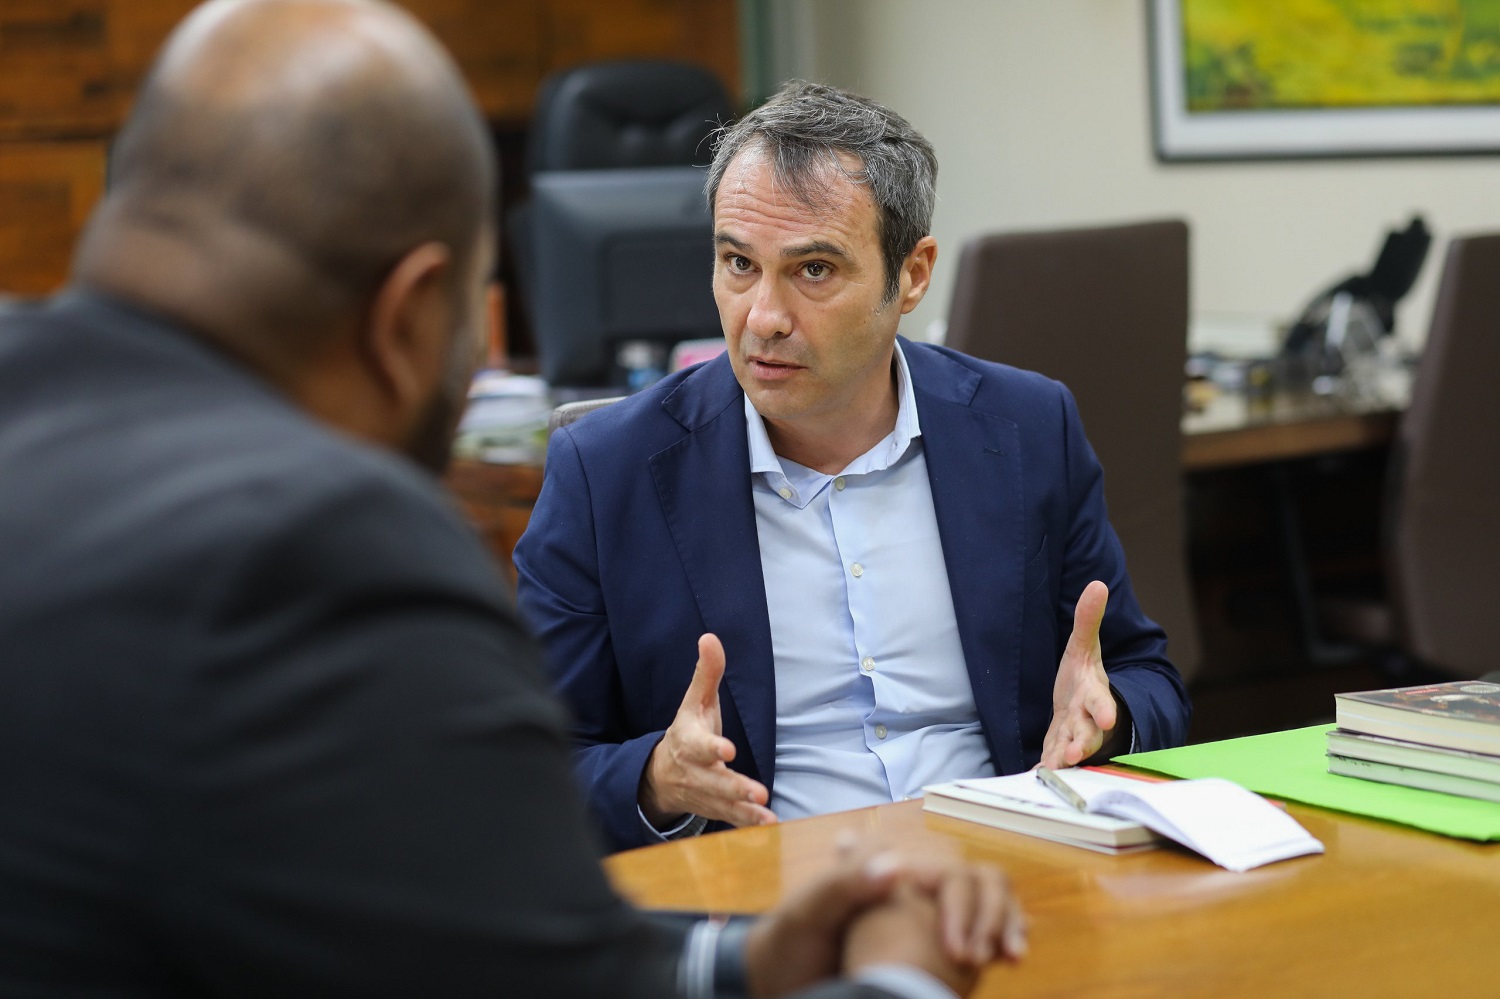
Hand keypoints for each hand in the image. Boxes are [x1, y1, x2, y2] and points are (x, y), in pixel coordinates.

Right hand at [638, 633, 775, 828]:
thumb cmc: (688, 730)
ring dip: (745, 808)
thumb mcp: (695, 701)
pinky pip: (731, 818)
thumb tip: (710, 637)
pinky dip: (749, 823)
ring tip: (765, 810)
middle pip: (714, 780)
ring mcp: (705, 793)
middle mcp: (695, 770)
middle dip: (734, 786)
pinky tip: (769, 824)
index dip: (711, 748)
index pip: (698, 745)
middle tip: (757, 791)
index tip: (727, 750)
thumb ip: (706, 673)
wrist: (662, 775)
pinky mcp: (716, 808)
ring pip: (724, 803)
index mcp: (688, 741)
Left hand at [744, 850, 1024, 997]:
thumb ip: (845, 886)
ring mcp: (926, 908)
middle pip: (978, 880)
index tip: (959, 948)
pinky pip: (982, 926)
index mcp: (885, 863)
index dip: (962, 903)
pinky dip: (1002, 936)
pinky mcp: (934, 937)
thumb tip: (897, 865)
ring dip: (1005, 921)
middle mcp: (912, 880)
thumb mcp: (807, 913)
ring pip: (989, 898)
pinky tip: (1008, 960)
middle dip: (993, 913)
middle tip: (978, 960)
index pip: (946, 868)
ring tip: (1008, 956)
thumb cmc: (790, 944)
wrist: (782, 980)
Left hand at [1040, 580, 1116, 767]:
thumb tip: (1098, 584)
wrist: (1082, 700)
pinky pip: (1051, 757)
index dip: (1104, 709)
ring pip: (1069, 749)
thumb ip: (1089, 619)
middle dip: (1083, 743)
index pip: (1101, 701)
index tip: (1106, 718)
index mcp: (1093, 692)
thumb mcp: (1083, 645)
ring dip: (1062, 759)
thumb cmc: (1084, 673)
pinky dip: (1044, 766)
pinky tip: (1035, 774)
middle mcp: (1085, 718)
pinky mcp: (1058, 745)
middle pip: (1086, 733)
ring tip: (1054, 768)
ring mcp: (1072, 734)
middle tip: (1075, 754)